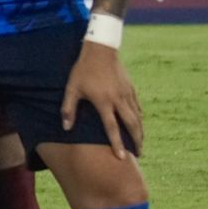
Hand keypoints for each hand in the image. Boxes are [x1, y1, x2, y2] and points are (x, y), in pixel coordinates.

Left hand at [61, 41, 143, 158]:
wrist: (100, 51)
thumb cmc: (83, 70)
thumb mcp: (72, 89)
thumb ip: (68, 109)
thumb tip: (66, 128)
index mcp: (104, 102)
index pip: (112, 128)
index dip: (117, 144)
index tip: (122, 157)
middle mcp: (119, 100)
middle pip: (131, 125)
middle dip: (137, 141)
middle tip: (139, 155)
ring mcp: (127, 94)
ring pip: (138, 117)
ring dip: (140, 131)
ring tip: (141, 143)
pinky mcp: (131, 88)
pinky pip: (138, 106)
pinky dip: (139, 117)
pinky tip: (139, 122)